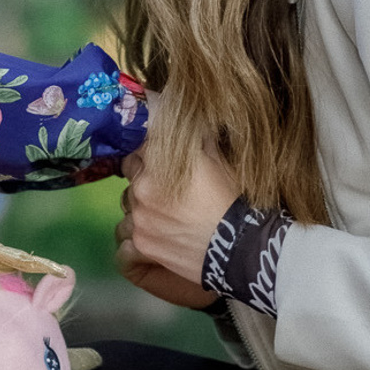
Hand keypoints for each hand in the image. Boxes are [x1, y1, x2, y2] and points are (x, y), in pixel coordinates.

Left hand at [115, 144, 238, 309]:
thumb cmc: (231, 198)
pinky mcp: (141, 243)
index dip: (154, 151)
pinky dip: (146, 229)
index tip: (166, 159)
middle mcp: (141, 187)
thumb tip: (190, 124)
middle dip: (146, 174)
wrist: (238, 246)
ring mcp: (139, 217)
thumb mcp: (218, 159)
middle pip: (132, 173)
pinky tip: (165, 231)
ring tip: (167, 211)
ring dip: (143, 203)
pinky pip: (132, 231)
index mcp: (157, 161)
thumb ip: (196, 139)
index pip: (142, 147)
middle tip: (167, 185)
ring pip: (130, 203)